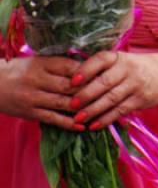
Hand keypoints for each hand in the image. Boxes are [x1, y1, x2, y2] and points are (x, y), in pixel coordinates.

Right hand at [0, 52, 115, 129]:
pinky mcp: (30, 112)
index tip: (104, 75)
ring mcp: (33, 97)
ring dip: (83, 108)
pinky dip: (69, 123)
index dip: (89, 72)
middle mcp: (38, 79)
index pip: (70, 66)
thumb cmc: (20, 71)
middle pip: (69, 85)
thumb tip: (87, 65)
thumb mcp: (37, 61)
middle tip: (107, 94)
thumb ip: (58, 64)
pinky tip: (82, 126)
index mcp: (42, 63)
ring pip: (63, 103)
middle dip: (90, 90)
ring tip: (99, 111)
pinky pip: (53, 119)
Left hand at [69, 51, 157, 128]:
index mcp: (120, 57)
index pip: (101, 60)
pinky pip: (120, 111)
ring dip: (93, 110)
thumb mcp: (123, 61)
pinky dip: (106, 119)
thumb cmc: (138, 67)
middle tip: (71, 104)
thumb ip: (103, 68)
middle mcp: (128, 69)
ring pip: (111, 99)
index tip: (72, 81)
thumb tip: (72, 80)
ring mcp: (135, 85)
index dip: (86, 69)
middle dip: (86, 94)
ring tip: (78, 118)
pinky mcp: (140, 100)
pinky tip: (94, 125)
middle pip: (105, 82)